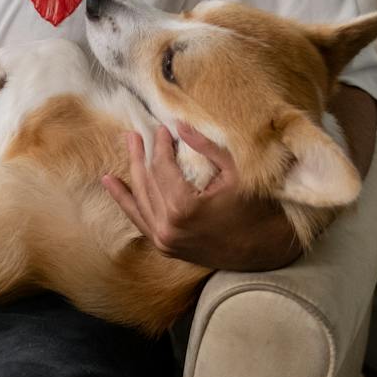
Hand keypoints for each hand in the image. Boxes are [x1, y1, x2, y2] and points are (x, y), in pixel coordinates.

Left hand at [101, 124, 302, 271]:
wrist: (264, 251)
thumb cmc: (255, 208)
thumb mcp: (235, 172)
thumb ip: (206, 147)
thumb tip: (179, 125)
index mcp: (184, 207)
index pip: (162, 168)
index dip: (161, 145)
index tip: (163, 129)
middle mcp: (168, 227)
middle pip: (147, 182)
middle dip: (141, 155)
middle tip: (135, 134)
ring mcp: (164, 241)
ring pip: (139, 199)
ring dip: (130, 173)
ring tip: (127, 148)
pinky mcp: (165, 247)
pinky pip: (139, 220)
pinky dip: (125, 201)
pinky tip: (112, 184)